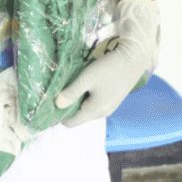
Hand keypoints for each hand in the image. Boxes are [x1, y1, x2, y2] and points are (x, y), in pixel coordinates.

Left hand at [55, 0, 158, 126]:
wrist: (133, 59)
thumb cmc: (108, 68)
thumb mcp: (86, 79)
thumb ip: (71, 93)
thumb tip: (57, 104)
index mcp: (95, 111)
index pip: (71, 122)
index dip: (58, 116)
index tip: (47, 105)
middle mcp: (103, 112)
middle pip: (79, 115)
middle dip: (66, 106)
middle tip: (54, 92)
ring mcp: (109, 106)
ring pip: (87, 108)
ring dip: (76, 100)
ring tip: (67, 86)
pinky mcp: (113, 98)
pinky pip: (94, 102)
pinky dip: (86, 96)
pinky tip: (81, 83)